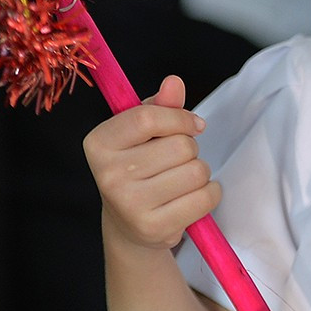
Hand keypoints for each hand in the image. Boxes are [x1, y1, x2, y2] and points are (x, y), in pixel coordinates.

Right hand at [83, 75, 216, 250]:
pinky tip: (192, 197)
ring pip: (196, 171)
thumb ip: (160, 106)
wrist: (129, 225)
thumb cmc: (140, 166)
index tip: (192, 125)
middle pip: (180, 145)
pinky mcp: (153, 228)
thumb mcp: (143, 133)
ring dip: (200, 171)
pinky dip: (210, 193)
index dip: (180, 118)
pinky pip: (204, 198)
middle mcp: (108, 175)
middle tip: (177, 160)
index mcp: (99, 143)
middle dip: (191, 148)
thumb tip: (174, 82)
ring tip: (181, 179)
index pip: (148, 117)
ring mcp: (129, 205)